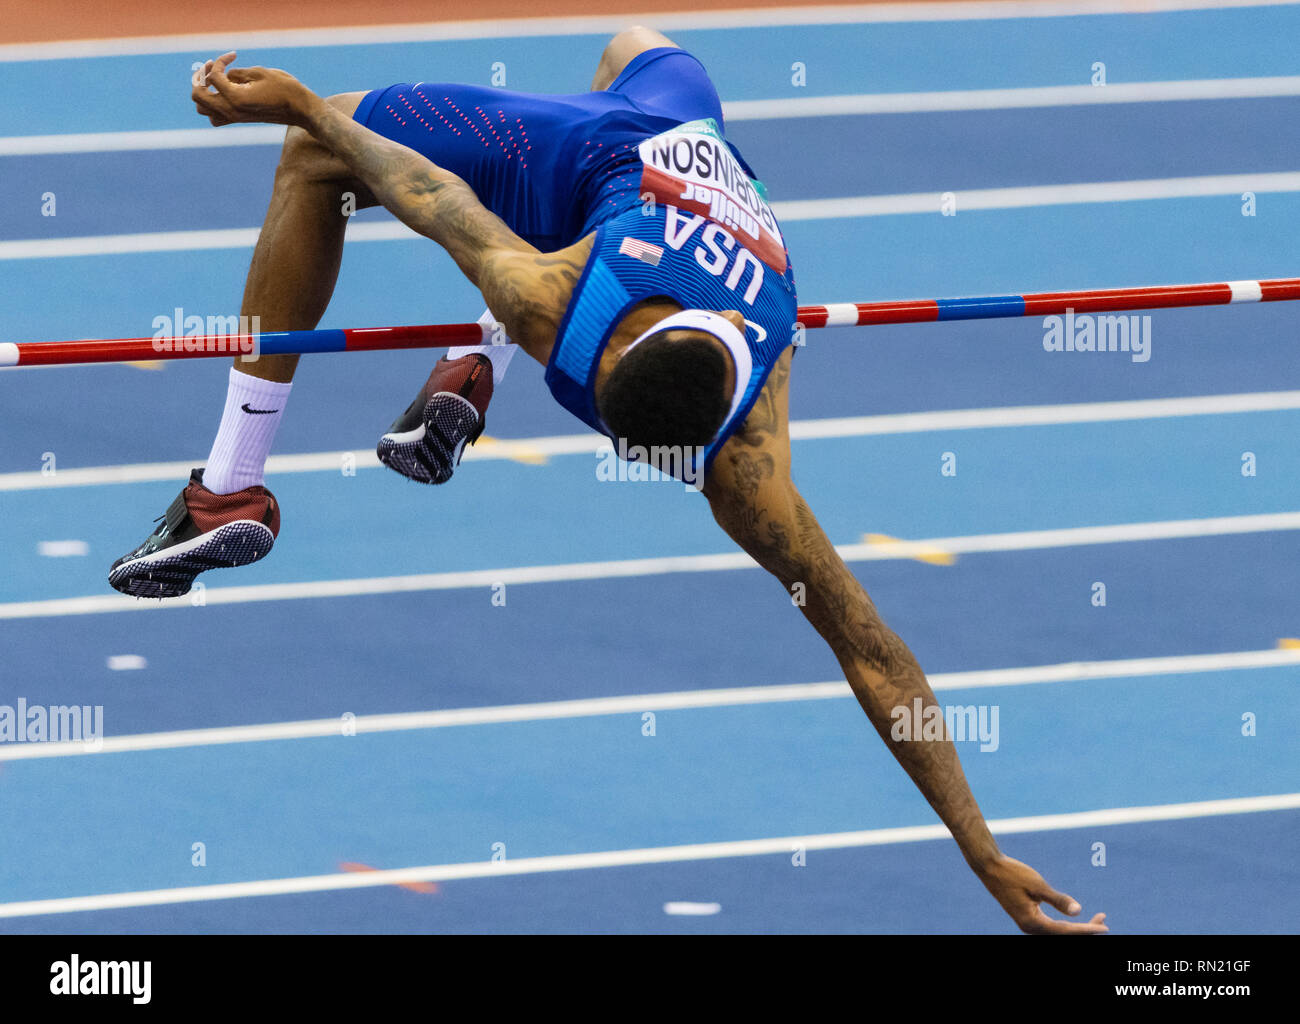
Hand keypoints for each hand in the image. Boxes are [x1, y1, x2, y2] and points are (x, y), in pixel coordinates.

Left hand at [191, 52, 316, 127]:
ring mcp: (234, 117)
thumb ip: (235, 73)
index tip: (234, 55)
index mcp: (236, 98)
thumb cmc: (284, 88)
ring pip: (202, 108)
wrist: (299, 109)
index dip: (220, 62)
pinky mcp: (238, 120)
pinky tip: (222, 93)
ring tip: (214, 79)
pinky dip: (212, 105)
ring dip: (203, 92)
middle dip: (201, 77)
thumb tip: (223, 75)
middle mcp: (231, 111)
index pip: (214, 76)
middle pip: (198, 95)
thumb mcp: (259, 73)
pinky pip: (215, 117)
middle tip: (212, 66)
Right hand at [976, 854, 1108, 933]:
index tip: (1104, 927)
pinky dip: (1066, 923)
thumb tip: (1078, 911)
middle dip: (1085, 930)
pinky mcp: (1027, 917)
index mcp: (1032, 923)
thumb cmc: (1012, 873)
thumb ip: (1058, 899)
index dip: (1087, 930)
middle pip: (1064, 935)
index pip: (1066, 931)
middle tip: (1103, 920)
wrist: (989, 867)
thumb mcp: (1037, 885)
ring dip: (1077, 928)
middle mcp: (1030, 928)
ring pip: (1058, 932)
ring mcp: (1028, 924)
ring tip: (1095, 918)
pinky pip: (1052, 926)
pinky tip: (1074, 916)